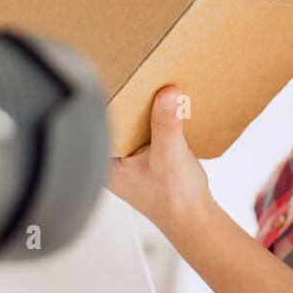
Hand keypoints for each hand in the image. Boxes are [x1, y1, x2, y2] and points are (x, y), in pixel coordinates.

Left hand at [106, 85, 213, 233]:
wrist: (194, 218)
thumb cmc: (175, 199)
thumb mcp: (170, 156)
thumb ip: (167, 125)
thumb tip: (167, 94)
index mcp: (105, 161)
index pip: (97, 120)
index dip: (107, 96)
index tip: (118, 74)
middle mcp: (111, 159)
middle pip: (115, 117)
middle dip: (128, 99)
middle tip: (137, 75)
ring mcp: (127, 157)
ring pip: (131, 122)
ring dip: (143, 108)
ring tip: (152, 87)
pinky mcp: (143, 155)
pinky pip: (145, 128)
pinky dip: (154, 117)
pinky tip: (164, 108)